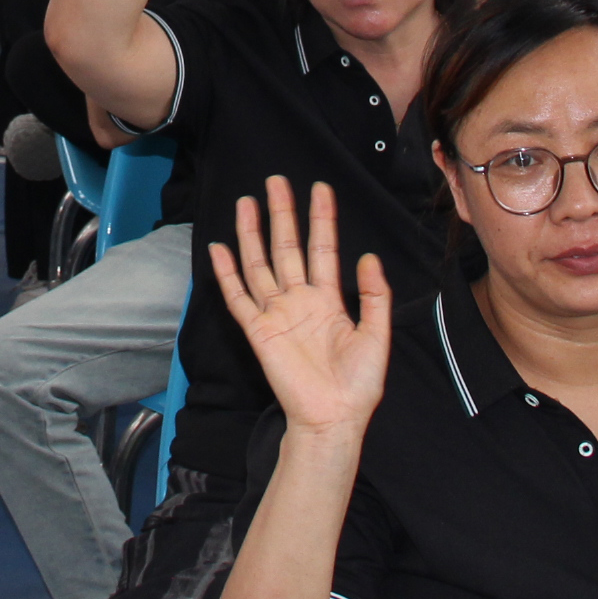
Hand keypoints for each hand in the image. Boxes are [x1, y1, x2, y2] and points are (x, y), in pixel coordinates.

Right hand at [209, 179, 389, 438]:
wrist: (334, 417)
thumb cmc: (359, 384)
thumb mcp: (377, 336)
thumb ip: (375, 295)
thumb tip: (368, 256)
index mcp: (329, 300)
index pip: (323, 249)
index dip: (322, 220)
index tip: (320, 189)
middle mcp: (300, 300)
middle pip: (287, 248)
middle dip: (283, 214)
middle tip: (277, 181)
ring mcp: (276, 313)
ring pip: (260, 264)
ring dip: (253, 234)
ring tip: (247, 202)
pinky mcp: (258, 331)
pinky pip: (238, 297)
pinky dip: (227, 273)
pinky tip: (220, 248)